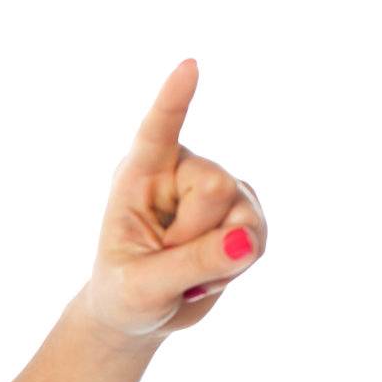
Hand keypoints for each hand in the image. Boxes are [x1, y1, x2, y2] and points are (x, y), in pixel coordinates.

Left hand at [79, 59, 268, 345]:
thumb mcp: (143, 287)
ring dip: (217, 260)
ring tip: (185, 271)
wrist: (141, 314)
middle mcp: (181, 172)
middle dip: (196, 237)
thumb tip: (245, 239)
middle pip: (216, 187)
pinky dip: (234, 267)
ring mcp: (217, 190)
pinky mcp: (242, 212)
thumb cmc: (124, 295)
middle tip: (166, 259)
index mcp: (139, 177)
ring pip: (243, 215)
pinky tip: (207, 274)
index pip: (157, 133)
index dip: (174, 101)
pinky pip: (257, 238)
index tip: (188, 66)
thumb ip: (190, 263)